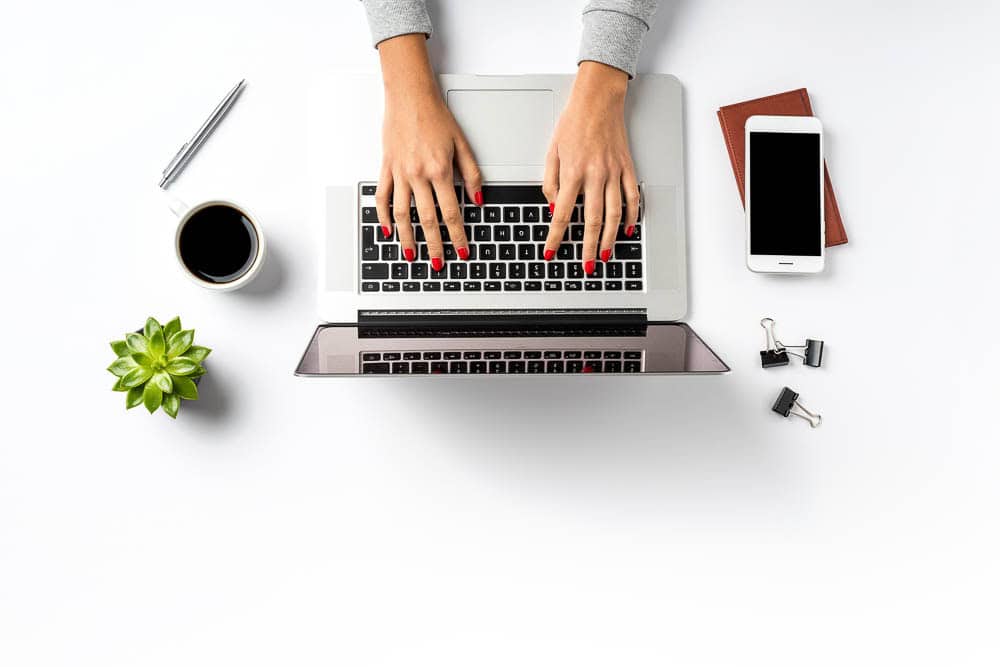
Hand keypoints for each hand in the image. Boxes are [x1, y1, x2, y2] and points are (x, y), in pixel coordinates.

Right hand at [373, 34, 481, 269]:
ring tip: (411, 254)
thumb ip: (471, 174)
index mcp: (440, 170)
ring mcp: (399, 173)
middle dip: (434, 245)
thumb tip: (478, 199)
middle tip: (438, 263)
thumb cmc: (435, 115)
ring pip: (402, 213)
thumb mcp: (462, 144)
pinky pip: (382, 196)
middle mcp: (418, 175)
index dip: (458, 236)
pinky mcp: (386, 167)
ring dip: (407, 237)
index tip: (462, 250)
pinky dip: (384, 216)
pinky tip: (388, 230)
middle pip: (427, 219)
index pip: (452, 213)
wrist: (409, 95)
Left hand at [542, 62, 639, 274]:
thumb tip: (556, 208)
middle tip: (587, 266)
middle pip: (592, 220)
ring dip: (610, 238)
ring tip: (606, 255)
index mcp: (573, 171)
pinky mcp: (627, 168)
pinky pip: (632, 197)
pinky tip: (627, 230)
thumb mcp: (552, 151)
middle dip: (588, 247)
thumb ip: (551, 183)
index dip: (555, 236)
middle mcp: (595, 174)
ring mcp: (614, 172)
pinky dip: (631, 216)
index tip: (551, 251)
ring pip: (614, 213)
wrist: (598, 99)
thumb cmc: (573, 122)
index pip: (563, 213)